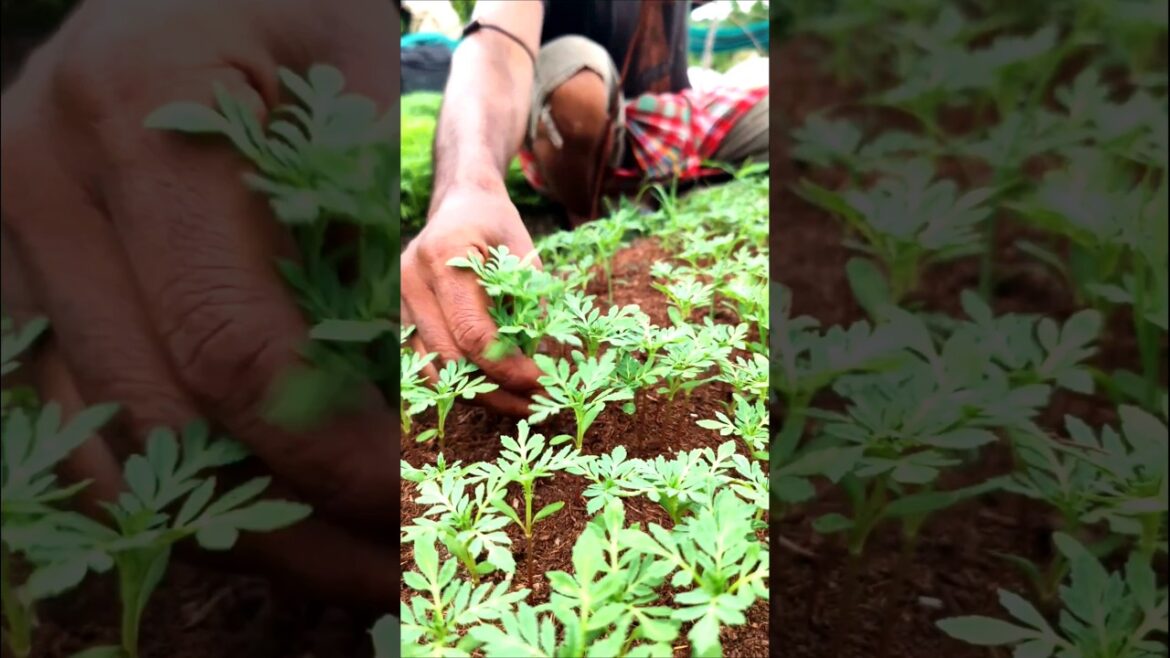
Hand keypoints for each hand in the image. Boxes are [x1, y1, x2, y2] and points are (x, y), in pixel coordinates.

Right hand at [1, 0, 398, 606]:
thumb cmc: (284, 8)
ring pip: (100, 440)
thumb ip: (392, 227)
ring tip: (338, 564)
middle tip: (388, 566)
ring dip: (227, 525)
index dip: (327, 451)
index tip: (409, 505)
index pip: (231, 342)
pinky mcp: (10, 273)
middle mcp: (38, 183)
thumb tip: (442, 395)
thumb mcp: (355, 77)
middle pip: (157, 416)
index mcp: (134, 119)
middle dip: (285, 518)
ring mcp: (2, 235)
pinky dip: (169, 481)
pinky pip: (75, 415)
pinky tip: (258, 509)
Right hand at [401, 187, 543, 416]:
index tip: (541, 385)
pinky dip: (456, 383)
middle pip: (451, 359)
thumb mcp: (524, 252)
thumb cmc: (496, 226)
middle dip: (496, 390)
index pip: (473, 333)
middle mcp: (411, 280)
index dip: (508, 368)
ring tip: (516, 404)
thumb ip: (529, 303)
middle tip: (535, 405)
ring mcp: (396, 300)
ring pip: (433, 370)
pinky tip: (489, 391)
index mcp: (445, 256)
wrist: (459, 206)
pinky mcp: (395, 317)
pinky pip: (423, 365)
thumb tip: (538, 363)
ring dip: (476, 396)